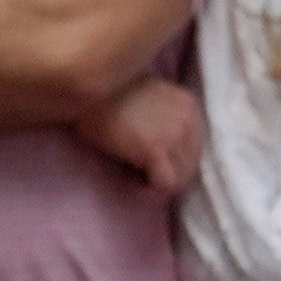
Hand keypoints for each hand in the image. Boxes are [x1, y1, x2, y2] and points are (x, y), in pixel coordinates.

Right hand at [71, 75, 204, 195]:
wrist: (87, 88)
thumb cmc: (106, 94)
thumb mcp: (146, 98)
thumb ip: (162, 118)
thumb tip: (158, 149)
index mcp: (188, 105)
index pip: (193, 149)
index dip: (171, 162)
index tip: (146, 164)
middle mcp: (189, 118)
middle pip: (191, 166)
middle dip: (167, 177)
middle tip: (140, 177)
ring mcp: (176, 134)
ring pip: (181, 179)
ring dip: (157, 185)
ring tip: (133, 180)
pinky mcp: (157, 149)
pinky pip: (165, 186)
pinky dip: (148, 192)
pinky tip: (130, 185)